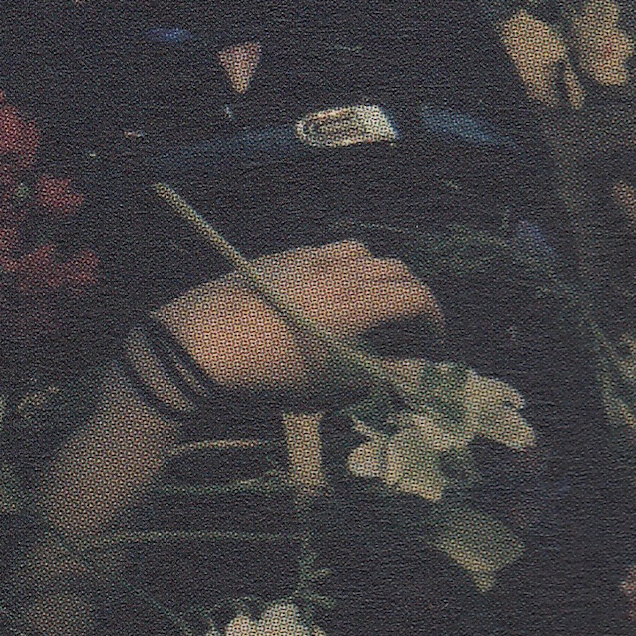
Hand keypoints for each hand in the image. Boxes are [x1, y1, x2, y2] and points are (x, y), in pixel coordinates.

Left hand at [154, 239, 444, 396]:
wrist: (202, 340)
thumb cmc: (273, 369)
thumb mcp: (335, 383)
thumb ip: (383, 374)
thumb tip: (416, 370)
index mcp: (360, 298)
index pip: (418, 297)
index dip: (433, 322)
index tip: (429, 347)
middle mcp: (338, 268)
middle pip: (395, 270)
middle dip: (411, 298)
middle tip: (405, 330)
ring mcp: (305, 257)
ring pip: (360, 252)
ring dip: (376, 276)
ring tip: (369, 307)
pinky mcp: (277, 257)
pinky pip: (323, 252)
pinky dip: (341, 268)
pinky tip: (325, 296)